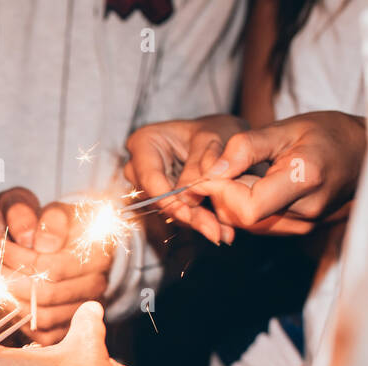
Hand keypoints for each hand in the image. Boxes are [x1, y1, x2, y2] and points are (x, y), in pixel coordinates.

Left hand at [0, 201, 112, 344]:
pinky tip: (4, 298)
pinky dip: (19, 319)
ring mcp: (84, 306)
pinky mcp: (69, 324)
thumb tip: (43, 243)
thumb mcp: (40, 205)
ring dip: (9, 299)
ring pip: (43, 317)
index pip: (56, 267)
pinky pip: (44, 335)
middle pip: (49, 294)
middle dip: (9, 279)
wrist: (31, 234)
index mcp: (98, 249)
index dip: (20, 260)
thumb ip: (46, 218)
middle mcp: (97, 281)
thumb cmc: (35, 219)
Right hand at [123, 114, 247, 245]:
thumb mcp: (214, 137)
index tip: (190, 212)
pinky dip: (202, 223)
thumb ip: (200, 163)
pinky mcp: (167, 203)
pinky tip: (223, 231)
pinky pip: (181, 217)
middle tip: (213, 230)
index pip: (150, 178)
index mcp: (144, 143)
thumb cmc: (216, 130)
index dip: (169, 198)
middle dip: (187, 216)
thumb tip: (188, 196)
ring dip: (197, 223)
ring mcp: (152, 188)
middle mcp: (140, 168)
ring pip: (169, 213)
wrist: (226, 140)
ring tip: (223, 232)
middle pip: (157, 200)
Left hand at [192, 111, 367, 235]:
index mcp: (304, 181)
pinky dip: (247, 205)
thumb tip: (212, 171)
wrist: (364, 152)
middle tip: (222, 167)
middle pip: (242, 218)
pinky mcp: (299, 229)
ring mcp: (303, 225)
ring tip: (242, 172)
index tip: (207, 173)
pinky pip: (259, 223)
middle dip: (222, 195)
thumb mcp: (287, 128)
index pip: (246, 207)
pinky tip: (254, 183)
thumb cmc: (330, 133)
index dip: (220, 192)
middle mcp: (304, 213)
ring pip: (248, 223)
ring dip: (233, 201)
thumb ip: (246, 148)